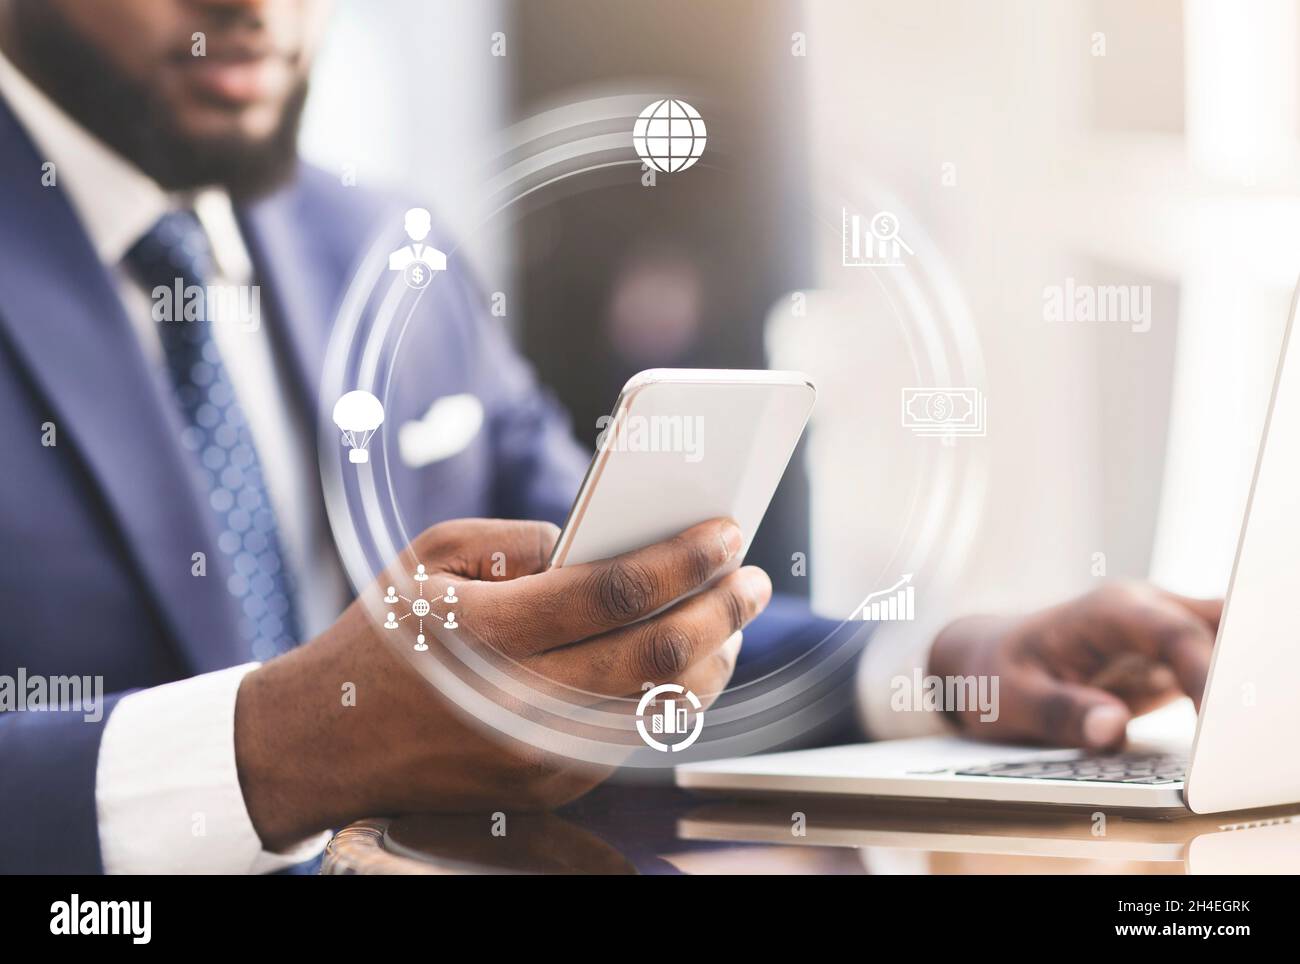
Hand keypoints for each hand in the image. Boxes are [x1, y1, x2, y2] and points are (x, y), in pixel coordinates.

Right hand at [233, 517, 770, 849]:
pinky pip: (635, 739)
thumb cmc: (384, 634)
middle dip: (721, 610)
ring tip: (734, 619)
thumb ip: (522, 538)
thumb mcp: (434, 556)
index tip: (727, 530)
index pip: (615, 592)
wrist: (327, 742)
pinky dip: (676, 699)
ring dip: (714, 659)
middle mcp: (520, 700)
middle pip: (656, 656)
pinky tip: (691, 663)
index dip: (684, 559)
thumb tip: (604, 539)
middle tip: (752, 578)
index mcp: (490, 630)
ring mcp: (539, 755)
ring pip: (661, 708)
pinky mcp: (548, 787)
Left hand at [928, 583, 1220, 749]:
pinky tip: (1230, 736)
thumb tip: (1112, 728)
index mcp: (1110, 611)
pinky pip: (1215, 672)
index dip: (1207, 672)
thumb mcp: (1012, 698)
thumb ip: (1061, 712)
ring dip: (1235, 685)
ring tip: (1238, 735)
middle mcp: (1145, 613)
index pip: (1176, 633)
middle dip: (1238, 668)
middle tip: (1243, 725)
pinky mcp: (1168, 662)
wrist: (984, 660)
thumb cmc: (995, 674)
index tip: (1220, 718)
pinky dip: (1227, 699)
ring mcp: (1161, 634)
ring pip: (1226, 646)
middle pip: (1219, 629)